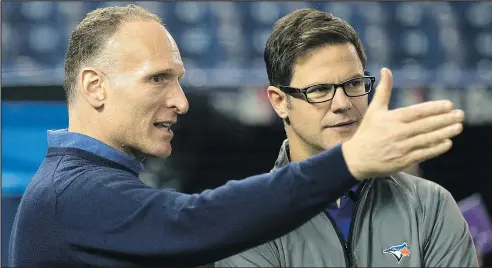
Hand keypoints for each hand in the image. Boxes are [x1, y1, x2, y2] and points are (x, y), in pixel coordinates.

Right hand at [342, 68, 463, 179]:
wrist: (356, 159)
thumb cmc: (367, 132)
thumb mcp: (374, 110)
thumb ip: (383, 90)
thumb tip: (386, 69)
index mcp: (391, 119)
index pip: (417, 112)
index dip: (434, 108)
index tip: (449, 104)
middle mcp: (397, 133)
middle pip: (426, 125)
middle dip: (445, 119)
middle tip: (461, 114)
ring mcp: (401, 148)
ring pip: (427, 139)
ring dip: (445, 132)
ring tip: (458, 127)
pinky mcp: (403, 161)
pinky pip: (423, 153)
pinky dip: (436, 148)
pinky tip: (447, 142)